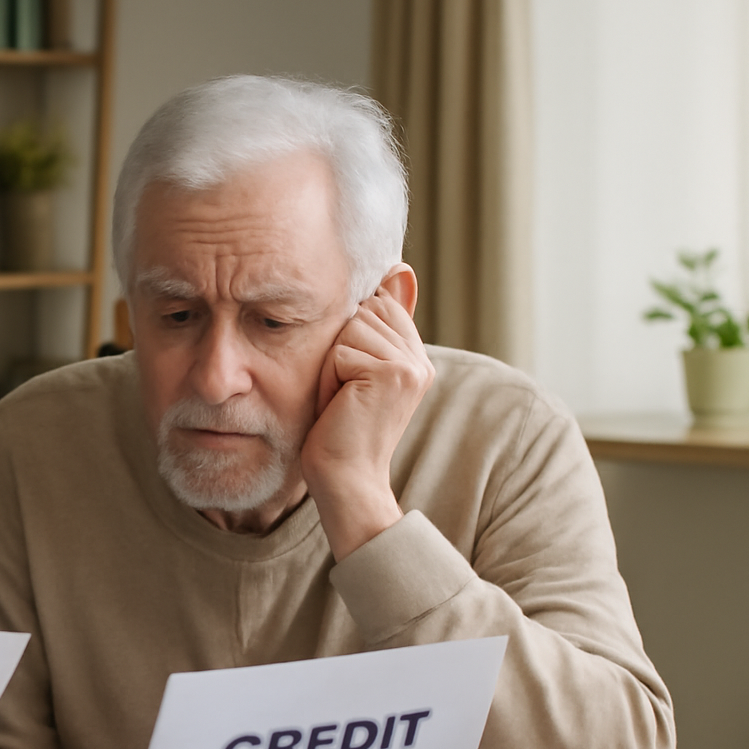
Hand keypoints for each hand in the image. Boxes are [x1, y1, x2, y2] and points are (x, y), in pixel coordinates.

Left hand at [301, 269, 433, 560]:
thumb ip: (378, 326)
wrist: (346, 480)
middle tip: (346, 394)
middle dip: (340, 349)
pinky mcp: (392, 374)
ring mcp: (410, 366)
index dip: (349, 339)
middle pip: (365, 311)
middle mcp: (419, 359)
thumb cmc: (339, 431)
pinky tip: (340, 406)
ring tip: (342, 400)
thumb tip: (401, 268)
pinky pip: (341, 351)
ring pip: (351, 328)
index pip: (379, 305)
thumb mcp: (356, 372)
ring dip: (332, 364)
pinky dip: (329, 379)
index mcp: (415, 357)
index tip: (352, 383)